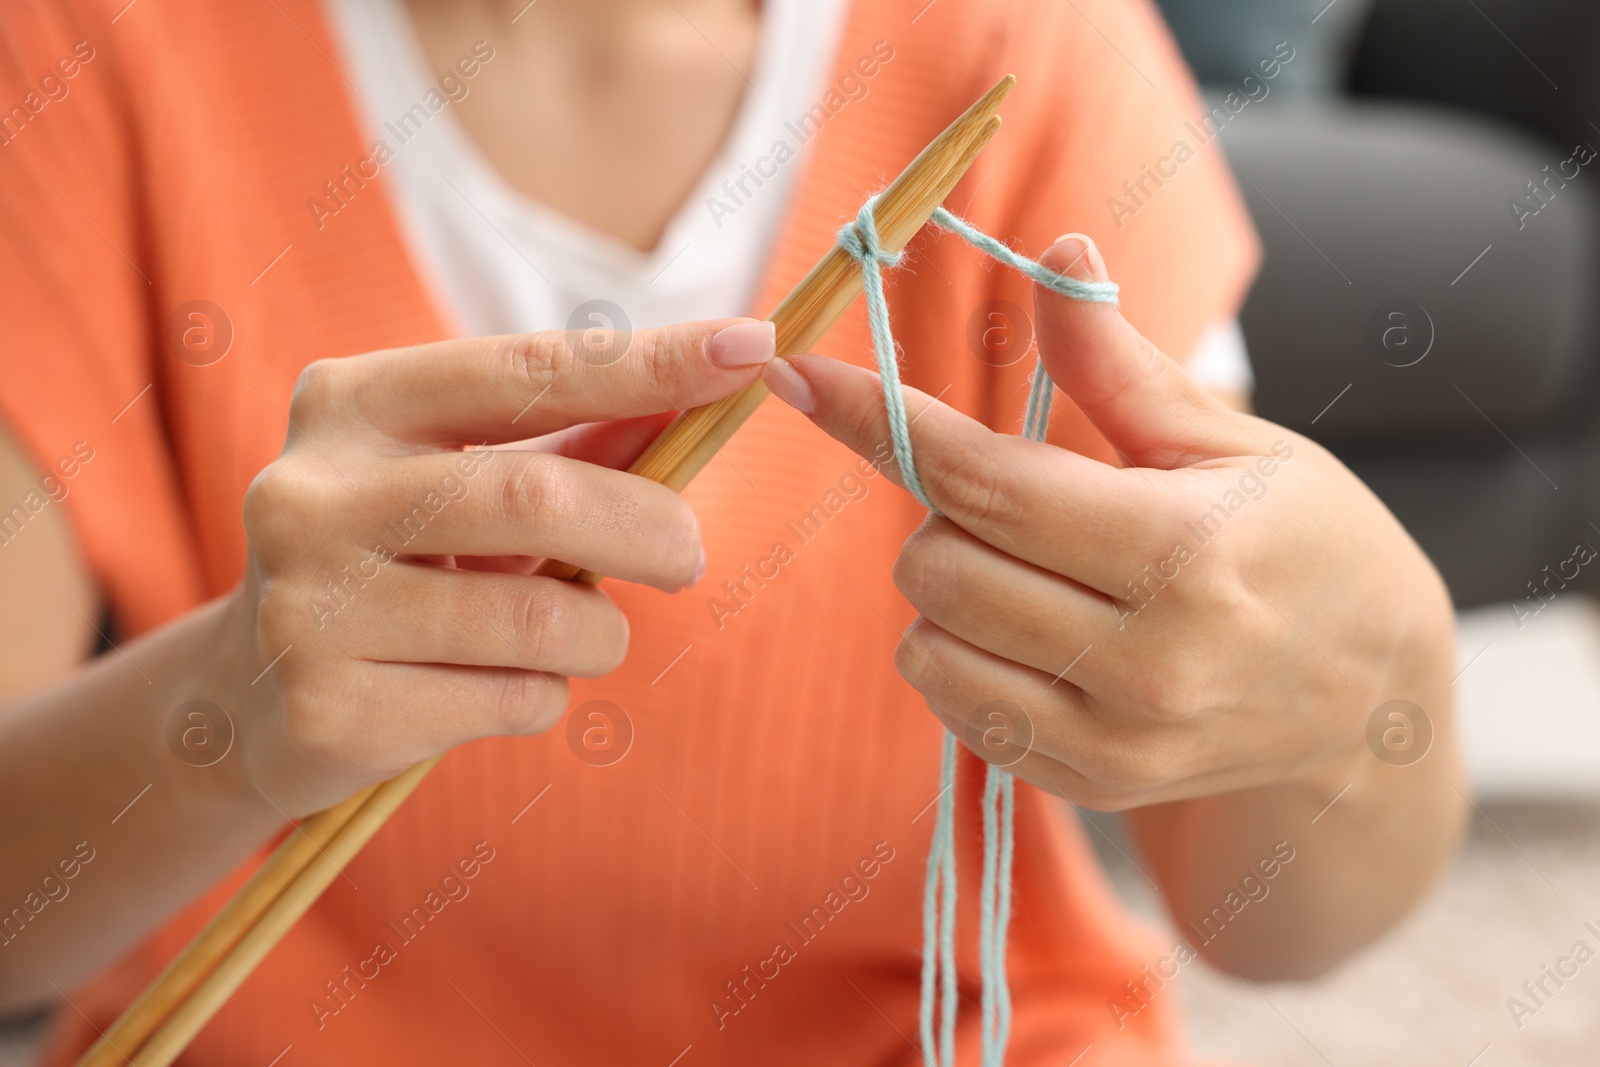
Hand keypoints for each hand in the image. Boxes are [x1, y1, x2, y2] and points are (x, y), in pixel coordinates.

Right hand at [220, 320, 774, 814]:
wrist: (251, 697)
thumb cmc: (396, 562)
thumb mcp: (466, 482)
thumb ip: (575, 441)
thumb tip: (703, 388)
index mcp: (352, 404)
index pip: (525, 370)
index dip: (646, 361)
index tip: (750, 346)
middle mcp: (310, 492)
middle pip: (537, 497)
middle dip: (648, 527)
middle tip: (691, 555)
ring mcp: (306, 606)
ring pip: (538, 622)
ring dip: (600, 634)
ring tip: (583, 636)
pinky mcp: (324, 710)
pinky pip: (510, 701)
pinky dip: (543, 697)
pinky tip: (493, 690)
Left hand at [761, 236, 1453, 810]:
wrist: (1368, 705)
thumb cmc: (1299, 543)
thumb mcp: (1229, 441)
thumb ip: (1120, 365)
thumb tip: (1055, 249)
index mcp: (1184, 553)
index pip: (986, 480)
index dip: (878, 420)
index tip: (796, 374)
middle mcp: (1149, 661)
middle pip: (939, 566)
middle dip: (946, 514)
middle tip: (1015, 500)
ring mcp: (1118, 741)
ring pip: (928, 648)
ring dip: (948, 593)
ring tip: (1033, 573)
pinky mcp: (1092, 787)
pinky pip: (956, 714)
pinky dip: (964, 661)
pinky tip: (1037, 638)